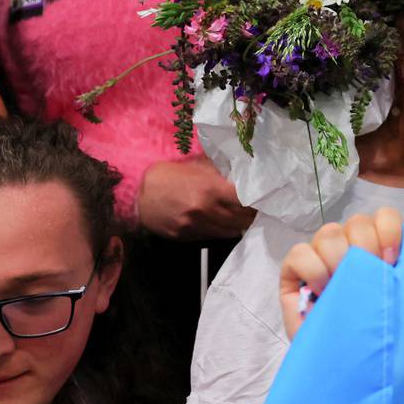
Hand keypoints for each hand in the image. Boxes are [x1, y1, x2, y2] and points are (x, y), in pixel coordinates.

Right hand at [136, 157, 255, 239]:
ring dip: (241, 226)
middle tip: (262, 212)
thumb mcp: (198, 166)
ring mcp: (194, 226)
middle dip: (253, 216)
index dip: (258, 201)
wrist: (137, 193)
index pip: (245, 200)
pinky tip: (229, 225)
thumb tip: (246, 175)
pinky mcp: (185, 237)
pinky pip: (212, 237)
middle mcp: (204, 210)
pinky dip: (223, 231)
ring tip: (250, 220)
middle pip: (241, 219)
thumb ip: (222, 173)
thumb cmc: (170, 175)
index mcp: (210, 189)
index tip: (266, 199)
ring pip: (229, 232)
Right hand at [279, 208, 402, 338]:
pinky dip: (313, 268)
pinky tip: (323, 289)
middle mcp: (348, 245)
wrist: (341, 362)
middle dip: (366, 246)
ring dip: (339, 258)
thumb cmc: (370, 332)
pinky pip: (300, 252)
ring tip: (342, 285)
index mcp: (377, 245)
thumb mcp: (394, 299)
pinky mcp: (293, 270)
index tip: (392, 261)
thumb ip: (402, 274)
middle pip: (357, 222)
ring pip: (330, 232)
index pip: (384, 216)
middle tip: (368, 276)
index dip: (389, 231)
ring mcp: (320, 254)